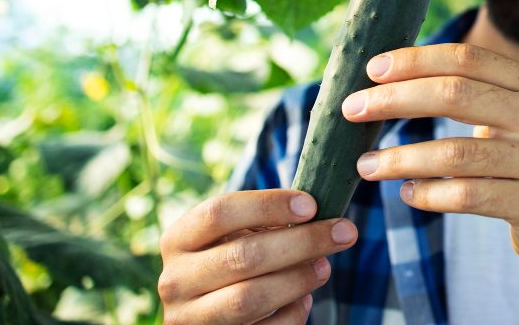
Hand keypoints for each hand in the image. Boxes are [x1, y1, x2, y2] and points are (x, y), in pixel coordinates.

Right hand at [158, 189, 357, 323]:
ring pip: (249, 298)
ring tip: (324, 266)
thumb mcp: (232, 237)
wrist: (205, 314)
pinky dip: (291, 314)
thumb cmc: (230, 262)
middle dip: (302, 242)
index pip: (218, 213)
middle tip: (343, 232)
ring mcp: (189, 319)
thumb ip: (264, 224)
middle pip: (242, 256)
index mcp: (179, 239)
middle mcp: (175, 280)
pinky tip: (304, 300)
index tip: (311, 205)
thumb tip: (317, 214)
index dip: (268, 205)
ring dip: (297, 279)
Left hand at [341, 43, 518, 275]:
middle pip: (455, 95)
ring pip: (454, 153)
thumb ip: (475, 94)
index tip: (372, 70)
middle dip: (395, 100)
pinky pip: (466, 197)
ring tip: (366, 165)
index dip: (415, 60)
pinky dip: (428, 195)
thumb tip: (394, 77)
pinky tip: (407, 194)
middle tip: (353, 110)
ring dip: (400, 158)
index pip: (466, 59)